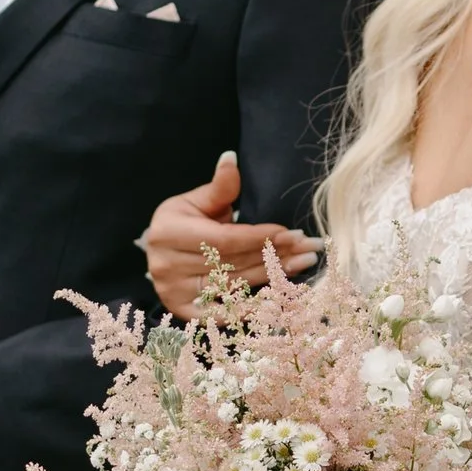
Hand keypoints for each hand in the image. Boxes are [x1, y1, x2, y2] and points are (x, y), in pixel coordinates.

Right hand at [141, 150, 316, 318]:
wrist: (162, 249)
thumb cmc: (185, 220)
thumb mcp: (198, 200)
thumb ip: (220, 186)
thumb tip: (231, 158)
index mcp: (169, 232)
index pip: (225, 239)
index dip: (261, 238)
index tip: (293, 234)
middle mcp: (166, 265)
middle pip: (233, 264)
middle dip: (275, 256)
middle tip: (309, 249)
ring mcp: (173, 292)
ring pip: (234, 287)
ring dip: (273, 277)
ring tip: (303, 264)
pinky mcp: (182, 311)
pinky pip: (223, 312)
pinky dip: (252, 307)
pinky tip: (280, 297)